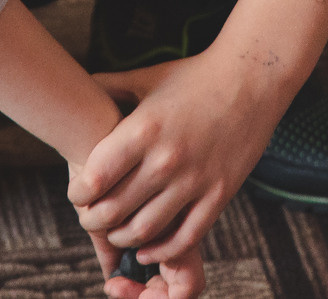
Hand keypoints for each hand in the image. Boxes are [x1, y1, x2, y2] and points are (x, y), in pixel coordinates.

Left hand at [71, 50, 293, 285]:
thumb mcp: (147, 78)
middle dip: (93, 221)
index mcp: (143, 129)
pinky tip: (146, 248)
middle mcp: (167, 159)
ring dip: (122, 238)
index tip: (77, 193)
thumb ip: (109, 86)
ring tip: (116, 232)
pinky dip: (160, 250)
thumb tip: (76, 84)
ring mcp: (195, 180)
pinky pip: (185, 238)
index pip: (94, 179)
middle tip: (90, 218)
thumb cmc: (194, 76)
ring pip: (144, 230)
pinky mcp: (219, 194)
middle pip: (113, 211)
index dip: (78, 194)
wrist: (252, 78)